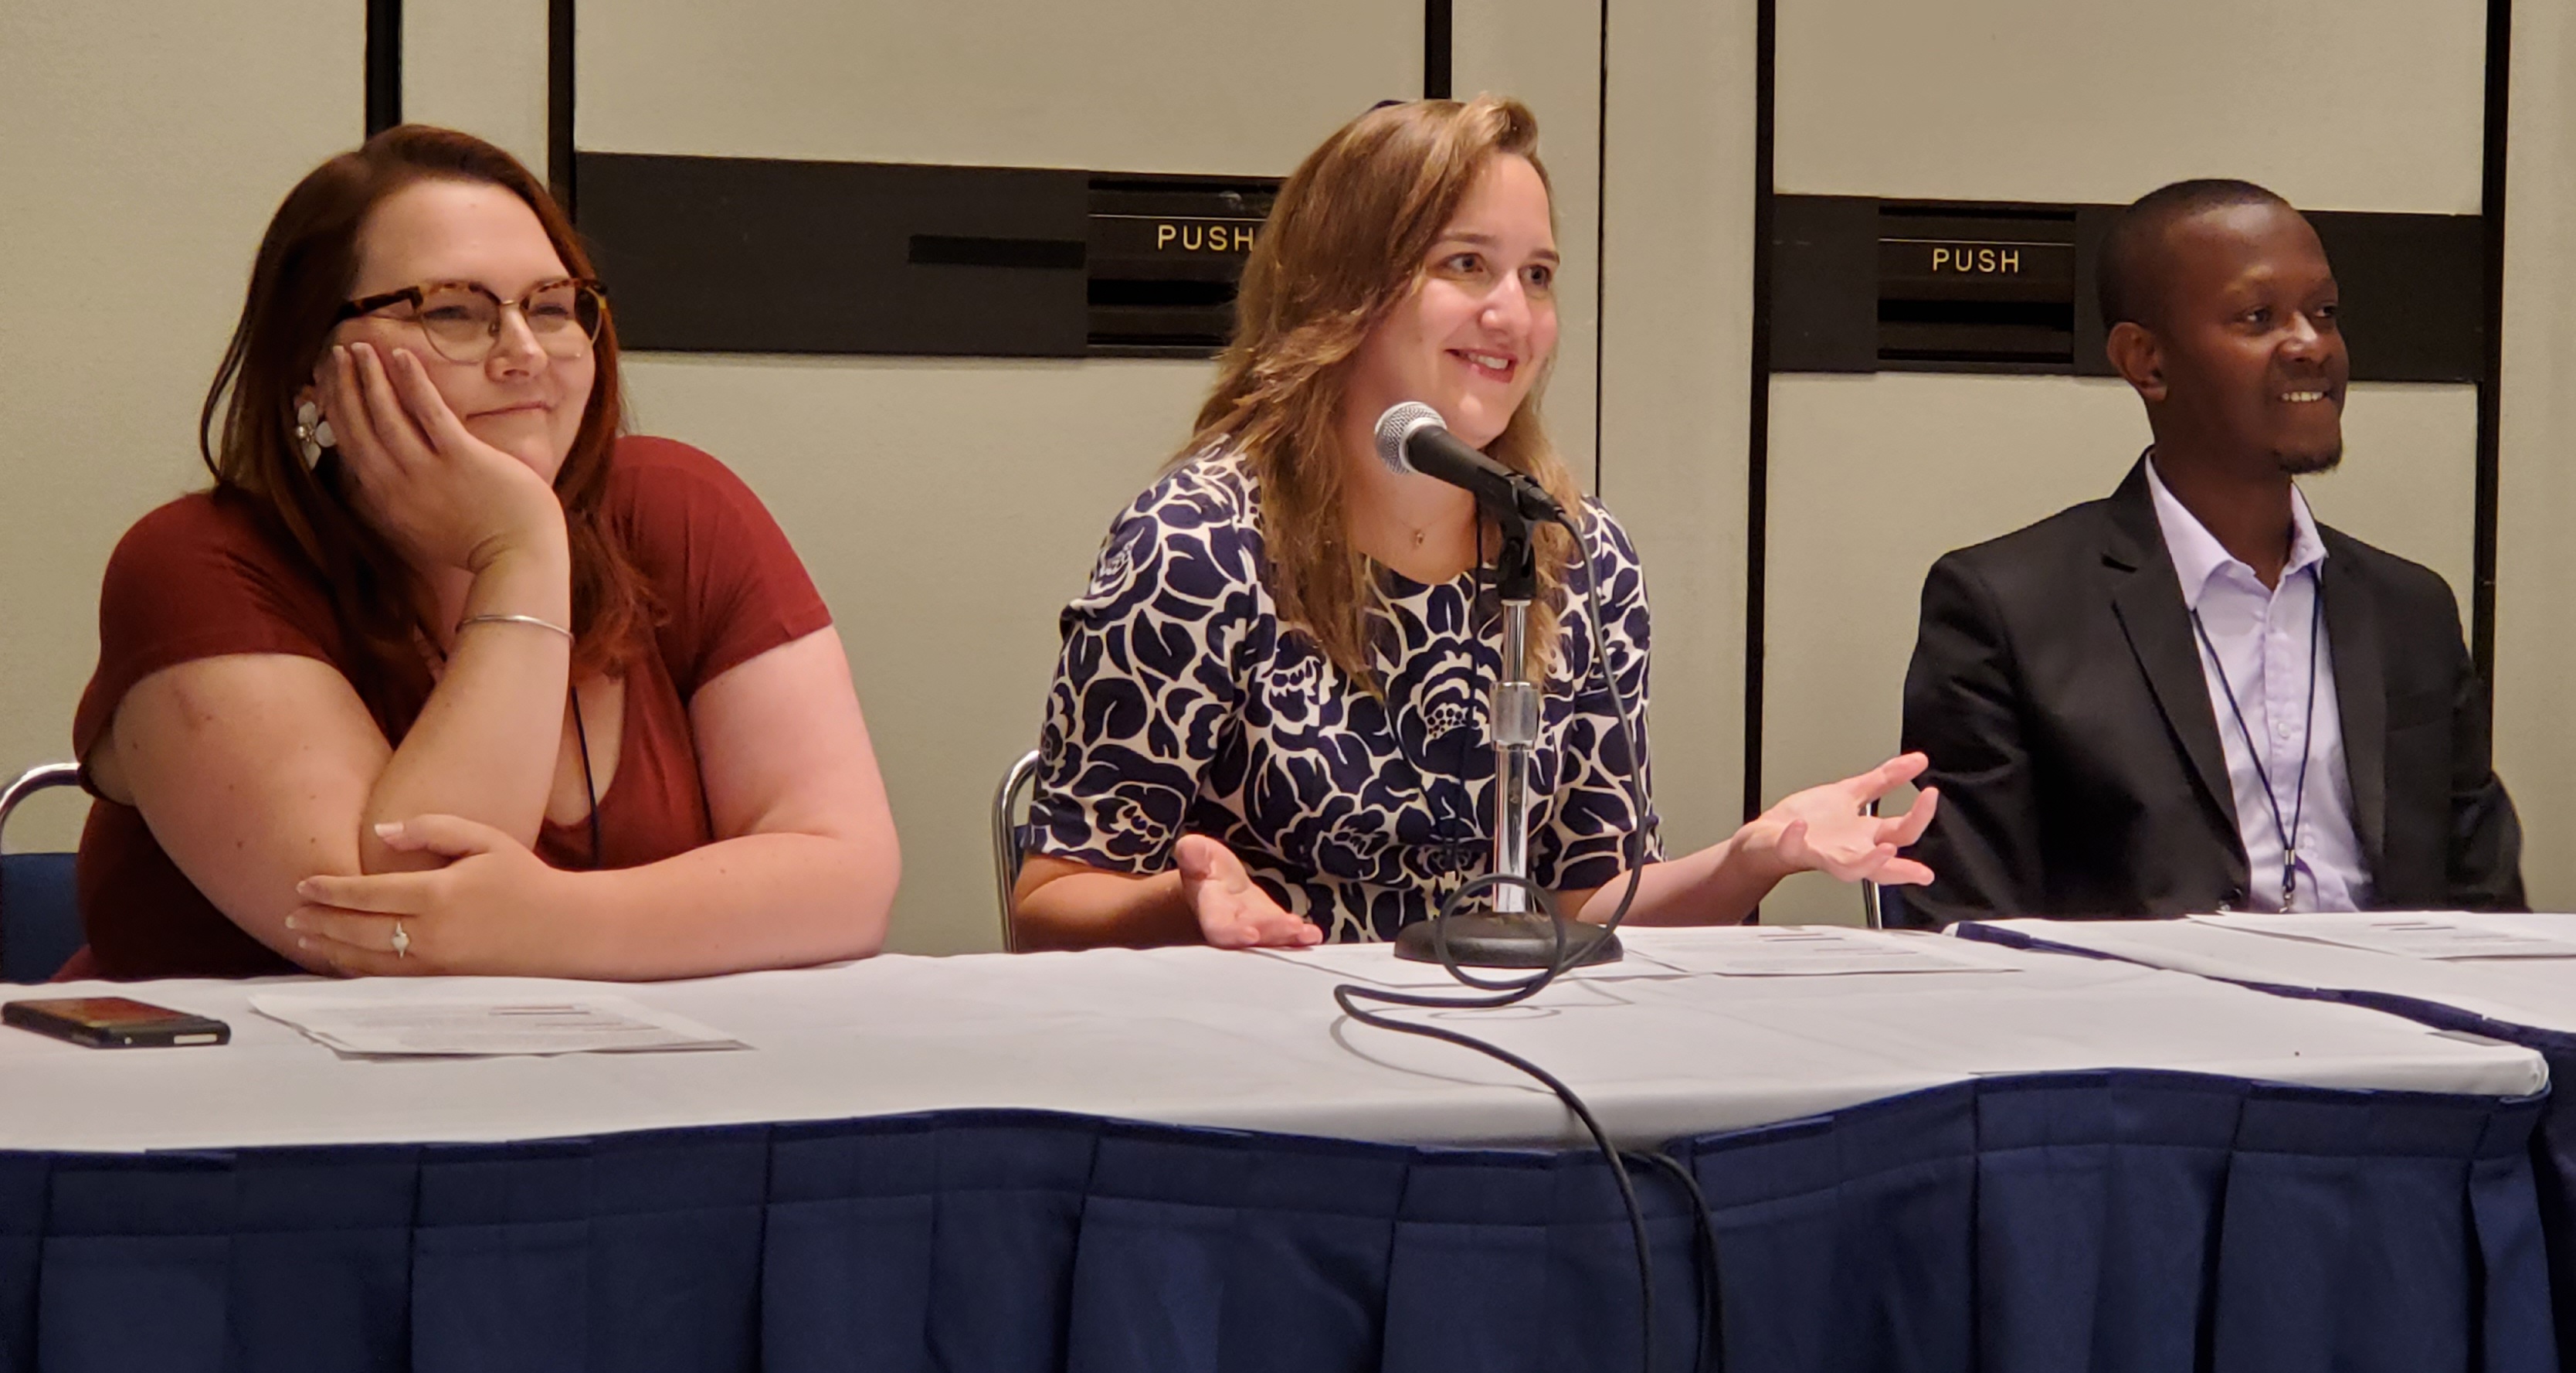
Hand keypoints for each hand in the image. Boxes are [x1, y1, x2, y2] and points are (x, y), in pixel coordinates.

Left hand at [286, 814, 571, 975]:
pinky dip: (356, 967)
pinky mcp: (442, 980)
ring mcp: (434, 961)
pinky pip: (386, 976)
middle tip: (293, 911)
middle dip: (320, 920)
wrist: (563, 930)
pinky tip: (342, 958)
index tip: (304, 884)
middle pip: (357, 928)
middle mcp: (430, 932)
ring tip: (304, 936)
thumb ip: (431, 830)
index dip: (330, 889)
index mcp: (438, 893)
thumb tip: (382, 833)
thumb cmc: (525, 879)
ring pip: (366, 958)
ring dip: (330, 947)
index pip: (366, 893)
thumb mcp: (484, 839)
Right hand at [315, 341, 564, 574]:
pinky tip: (401, 356)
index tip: (326, 383)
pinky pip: (430, 413)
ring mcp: (428, 472)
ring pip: (385, 416)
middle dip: (343, 386)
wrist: (519, 562)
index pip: (350, 447)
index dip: (335, 411)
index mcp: (386, 501)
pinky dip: (413, 383)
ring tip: (360, 348)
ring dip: (369, 378)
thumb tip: (380, 475)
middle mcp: (397, 486)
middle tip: (337, 353)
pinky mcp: (462, 459)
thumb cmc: (481, 545)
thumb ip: (400, 500)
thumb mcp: (423, 528)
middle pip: (359, 427)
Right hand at [1174, 834, 1320, 948]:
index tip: (1250, 934)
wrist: (1216, 886)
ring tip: (1304, 933)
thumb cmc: (1204, 870)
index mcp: (1210, 911)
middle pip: (1251, 936)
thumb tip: (1188, 847)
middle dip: (1271, 934)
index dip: (1231, 934)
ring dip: (1287, 938)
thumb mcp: (1195, 855)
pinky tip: (1312, 935)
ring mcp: (1255, 929)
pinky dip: (1300, 937)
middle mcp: (1233, 927)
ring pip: (1271, 939)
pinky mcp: (1273, 927)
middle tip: (1292, 928)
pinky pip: (1286, 935)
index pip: (1218, 928)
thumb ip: (1193, 853)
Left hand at [1741, 752, 1940, 885]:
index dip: (1920, 815)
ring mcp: (1822, 853)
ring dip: (1868, 862)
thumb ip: (1885, 779)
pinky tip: (1799, 826)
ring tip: (1884, 850)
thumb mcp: (1851, 794)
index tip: (1931, 794)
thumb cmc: (1811, 822)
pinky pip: (1795, 847)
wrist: (1770, 835)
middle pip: (1883, 863)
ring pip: (1849, 869)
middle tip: (1919, 863)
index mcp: (1865, 836)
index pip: (1902, 832)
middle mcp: (1849, 851)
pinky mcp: (1792, 850)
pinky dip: (1797, 838)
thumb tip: (1918, 761)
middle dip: (1902, 865)